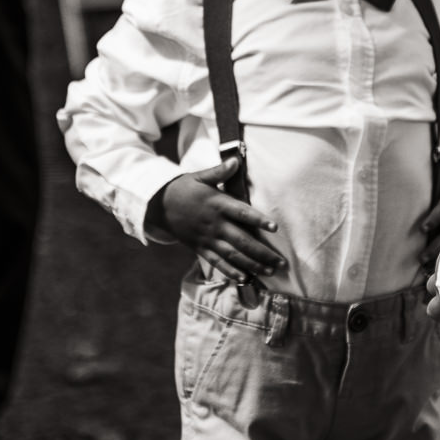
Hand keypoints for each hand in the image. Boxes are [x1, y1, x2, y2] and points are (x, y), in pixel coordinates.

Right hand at [154, 159, 286, 281]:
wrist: (158, 205)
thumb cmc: (183, 188)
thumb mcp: (200, 176)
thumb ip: (219, 171)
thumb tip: (236, 160)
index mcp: (216, 204)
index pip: (241, 213)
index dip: (258, 220)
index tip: (274, 228)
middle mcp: (214, 224)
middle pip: (242, 240)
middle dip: (262, 252)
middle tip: (281, 262)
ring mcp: (207, 238)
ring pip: (233, 255)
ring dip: (252, 265)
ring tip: (270, 271)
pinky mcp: (200, 248)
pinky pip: (217, 263)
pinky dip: (231, 272)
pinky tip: (245, 279)